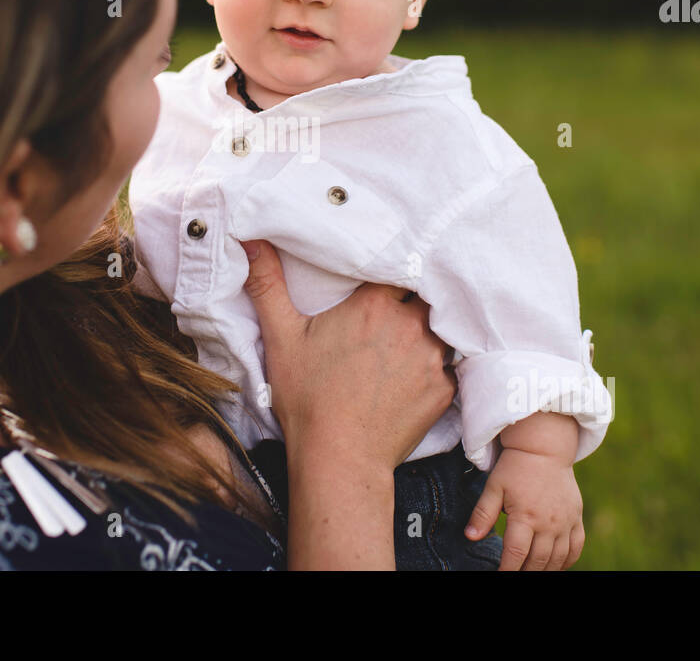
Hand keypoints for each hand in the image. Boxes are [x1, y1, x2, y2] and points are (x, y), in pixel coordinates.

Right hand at [239, 239, 455, 470]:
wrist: (339, 459)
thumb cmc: (308, 398)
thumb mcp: (281, 337)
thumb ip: (268, 285)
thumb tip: (251, 240)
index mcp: (374, 303)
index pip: (397, 267)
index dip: (391, 272)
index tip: (382, 279)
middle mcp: (410, 324)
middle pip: (423, 296)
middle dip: (411, 301)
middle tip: (392, 313)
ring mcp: (431, 357)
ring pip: (440, 328)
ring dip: (426, 331)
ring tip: (405, 342)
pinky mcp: (443, 389)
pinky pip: (447, 366)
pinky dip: (433, 367)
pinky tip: (413, 376)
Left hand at [465, 447, 584, 569]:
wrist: (544, 448)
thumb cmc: (515, 467)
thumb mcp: (494, 487)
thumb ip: (482, 514)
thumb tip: (470, 537)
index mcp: (525, 516)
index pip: (516, 553)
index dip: (507, 569)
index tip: (501, 575)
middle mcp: (549, 522)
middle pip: (538, 560)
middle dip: (525, 572)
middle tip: (515, 574)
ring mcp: (566, 521)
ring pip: (558, 558)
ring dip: (545, 570)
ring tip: (532, 572)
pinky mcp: (576, 517)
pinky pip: (576, 546)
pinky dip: (568, 561)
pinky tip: (556, 566)